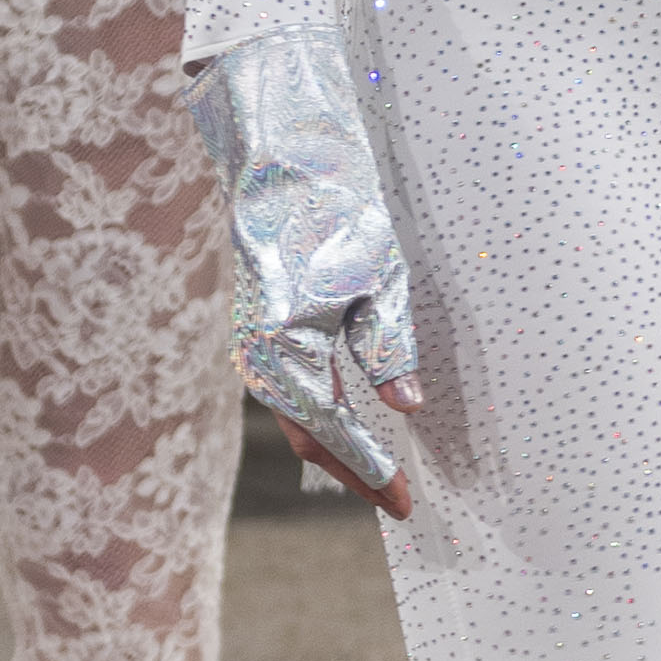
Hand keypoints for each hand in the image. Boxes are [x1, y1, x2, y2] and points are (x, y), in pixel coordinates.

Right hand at [198, 27, 422, 520]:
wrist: (282, 157)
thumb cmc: (333, 211)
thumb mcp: (378, 279)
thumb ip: (388, 349)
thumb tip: (406, 409)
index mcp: (284, 350)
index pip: (332, 430)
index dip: (370, 470)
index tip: (405, 503)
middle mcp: (259, 355)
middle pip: (308, 433)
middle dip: (353, 470)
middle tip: (397, 501)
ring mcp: (255, 343)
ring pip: (295, 413)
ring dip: (335, 446)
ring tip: (376, 474)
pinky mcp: (261, 326)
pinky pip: (288, 388)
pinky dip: (319, 413)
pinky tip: (347, 419)